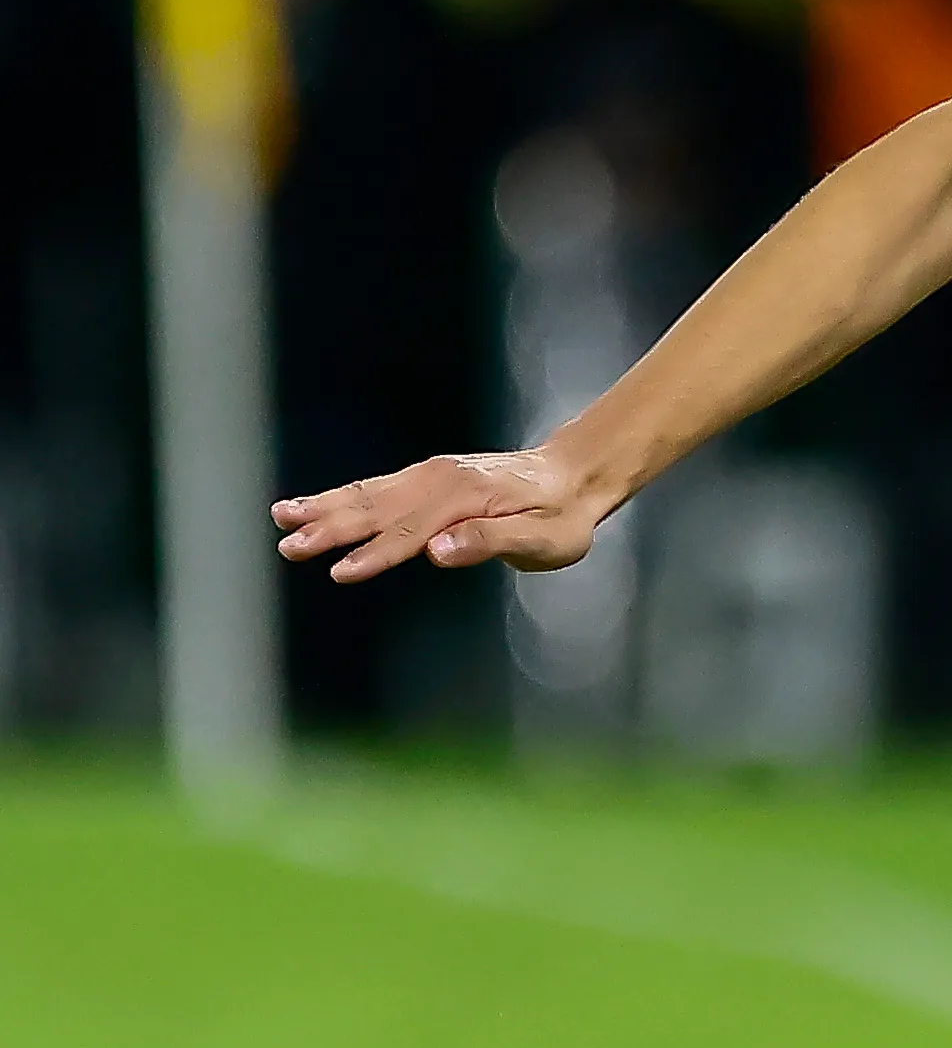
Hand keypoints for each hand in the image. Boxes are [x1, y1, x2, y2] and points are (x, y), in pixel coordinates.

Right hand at [272, 444, 609, 580]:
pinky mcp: (425, 479)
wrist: (573, 476)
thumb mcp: (544, 539)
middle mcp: (441, 480)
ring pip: (369, 494)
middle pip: (379, 509)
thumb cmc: (563, 517)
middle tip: (289, 546)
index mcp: (467, 497)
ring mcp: (430, 476)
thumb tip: (439, 551)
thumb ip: (491, 543)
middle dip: (332, 528)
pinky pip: (375, 489)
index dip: (377, 554)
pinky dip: (340, 497)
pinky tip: (311, 507)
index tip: (340, 571)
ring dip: (324, 509)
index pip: (413, 532)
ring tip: (281, 519)